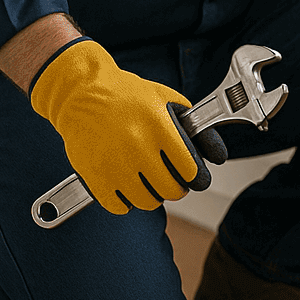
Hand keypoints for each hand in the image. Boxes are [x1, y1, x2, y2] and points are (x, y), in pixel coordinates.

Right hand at [29, 39, 226, 213]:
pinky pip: (119, 206)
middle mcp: (138, 147)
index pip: (191, 170)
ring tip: (147, 181)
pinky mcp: (95, 177)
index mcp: (160, 128)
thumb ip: (195, 127)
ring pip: (147, 202)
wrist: (82, 93)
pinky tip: (125, 185)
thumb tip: (217, 156)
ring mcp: (115, 164)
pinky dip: (125, 201)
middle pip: (172, 191)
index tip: (193, 177)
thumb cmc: (126, 96)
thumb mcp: (166, 100)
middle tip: (171, 181)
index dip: (196, 177)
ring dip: (152, 196)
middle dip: (176, 188)